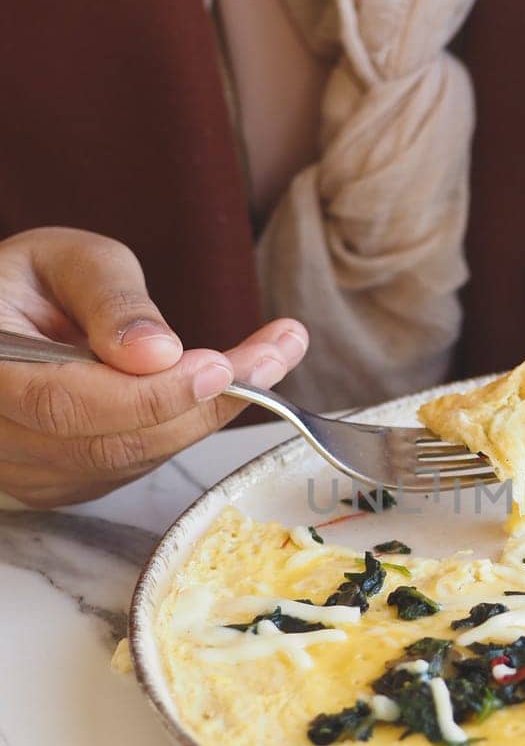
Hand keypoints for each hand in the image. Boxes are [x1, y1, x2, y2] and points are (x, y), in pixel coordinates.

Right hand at [0, 228, 308, 507]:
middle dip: (203, 403)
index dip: (148, 396)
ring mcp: (30, 472)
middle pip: (110, 443)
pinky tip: (228, 385)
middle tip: (276, 354)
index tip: (220, 367)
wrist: (7, 321)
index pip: (65, 404)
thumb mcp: (67, 260)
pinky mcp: (66, 485)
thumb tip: (160, 353)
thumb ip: (110, 299)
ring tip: (272, 357)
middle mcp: (0, 436)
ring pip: (134, 459)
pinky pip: (139, 465)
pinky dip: (189, 425)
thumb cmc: (31, 282)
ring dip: (211, 413)